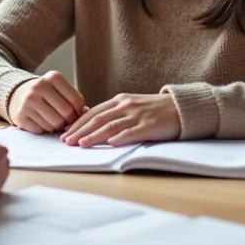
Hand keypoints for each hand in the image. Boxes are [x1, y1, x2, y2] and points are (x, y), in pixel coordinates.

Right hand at [7, 71, 85, 133]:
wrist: (19, 95)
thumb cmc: (47, 94)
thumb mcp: (60, 90)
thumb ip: (75, 100)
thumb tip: (87, 114)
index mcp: (53, 77)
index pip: (76, 100)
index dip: (80, 112)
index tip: (77, 115)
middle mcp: (39, 86)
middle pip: (66, 113)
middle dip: (70, 121)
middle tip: (67, 121)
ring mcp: (28, 100)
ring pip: (55, 124)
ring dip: (58, 127)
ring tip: (54, 121)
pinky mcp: (21, 115)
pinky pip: (42, 130)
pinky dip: (45, 130)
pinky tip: (42, 122)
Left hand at [60, 93, 180, 147]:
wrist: (180, 107)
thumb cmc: (154, 109)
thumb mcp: (131, 106)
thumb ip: (114, 113)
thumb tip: (93, 126)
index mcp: (119, 100)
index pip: (93, 112)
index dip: (77, 123)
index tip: (64, 132)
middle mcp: (126, 105)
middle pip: (98, 119)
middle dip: (80, 131)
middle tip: (66, 141)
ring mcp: (137, 115)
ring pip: (111, 126)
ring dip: (94, 135)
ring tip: (81, 144)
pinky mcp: (149, 125)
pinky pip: (132, 132)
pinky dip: (120, 138)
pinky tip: (110, 144)